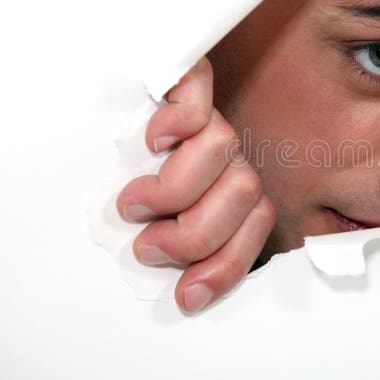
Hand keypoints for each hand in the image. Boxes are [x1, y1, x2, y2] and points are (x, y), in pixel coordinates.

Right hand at [116, 57, 275, 311]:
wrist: (120, 112)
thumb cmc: (133, 187)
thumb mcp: (158, 232)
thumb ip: (179, 254)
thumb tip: (183, 297)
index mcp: (233, 190)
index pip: (259, 223)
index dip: (227, 265)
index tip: (186, 294)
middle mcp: (228, 155)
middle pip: (245, 189)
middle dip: (194, 234)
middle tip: (149, 246)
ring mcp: (210, 117)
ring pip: (222, 147)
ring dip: (172, 188)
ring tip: (134, 204)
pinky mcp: (186, 82)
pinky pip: (197, 97)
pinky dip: (176, 124)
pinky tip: (153, 143)